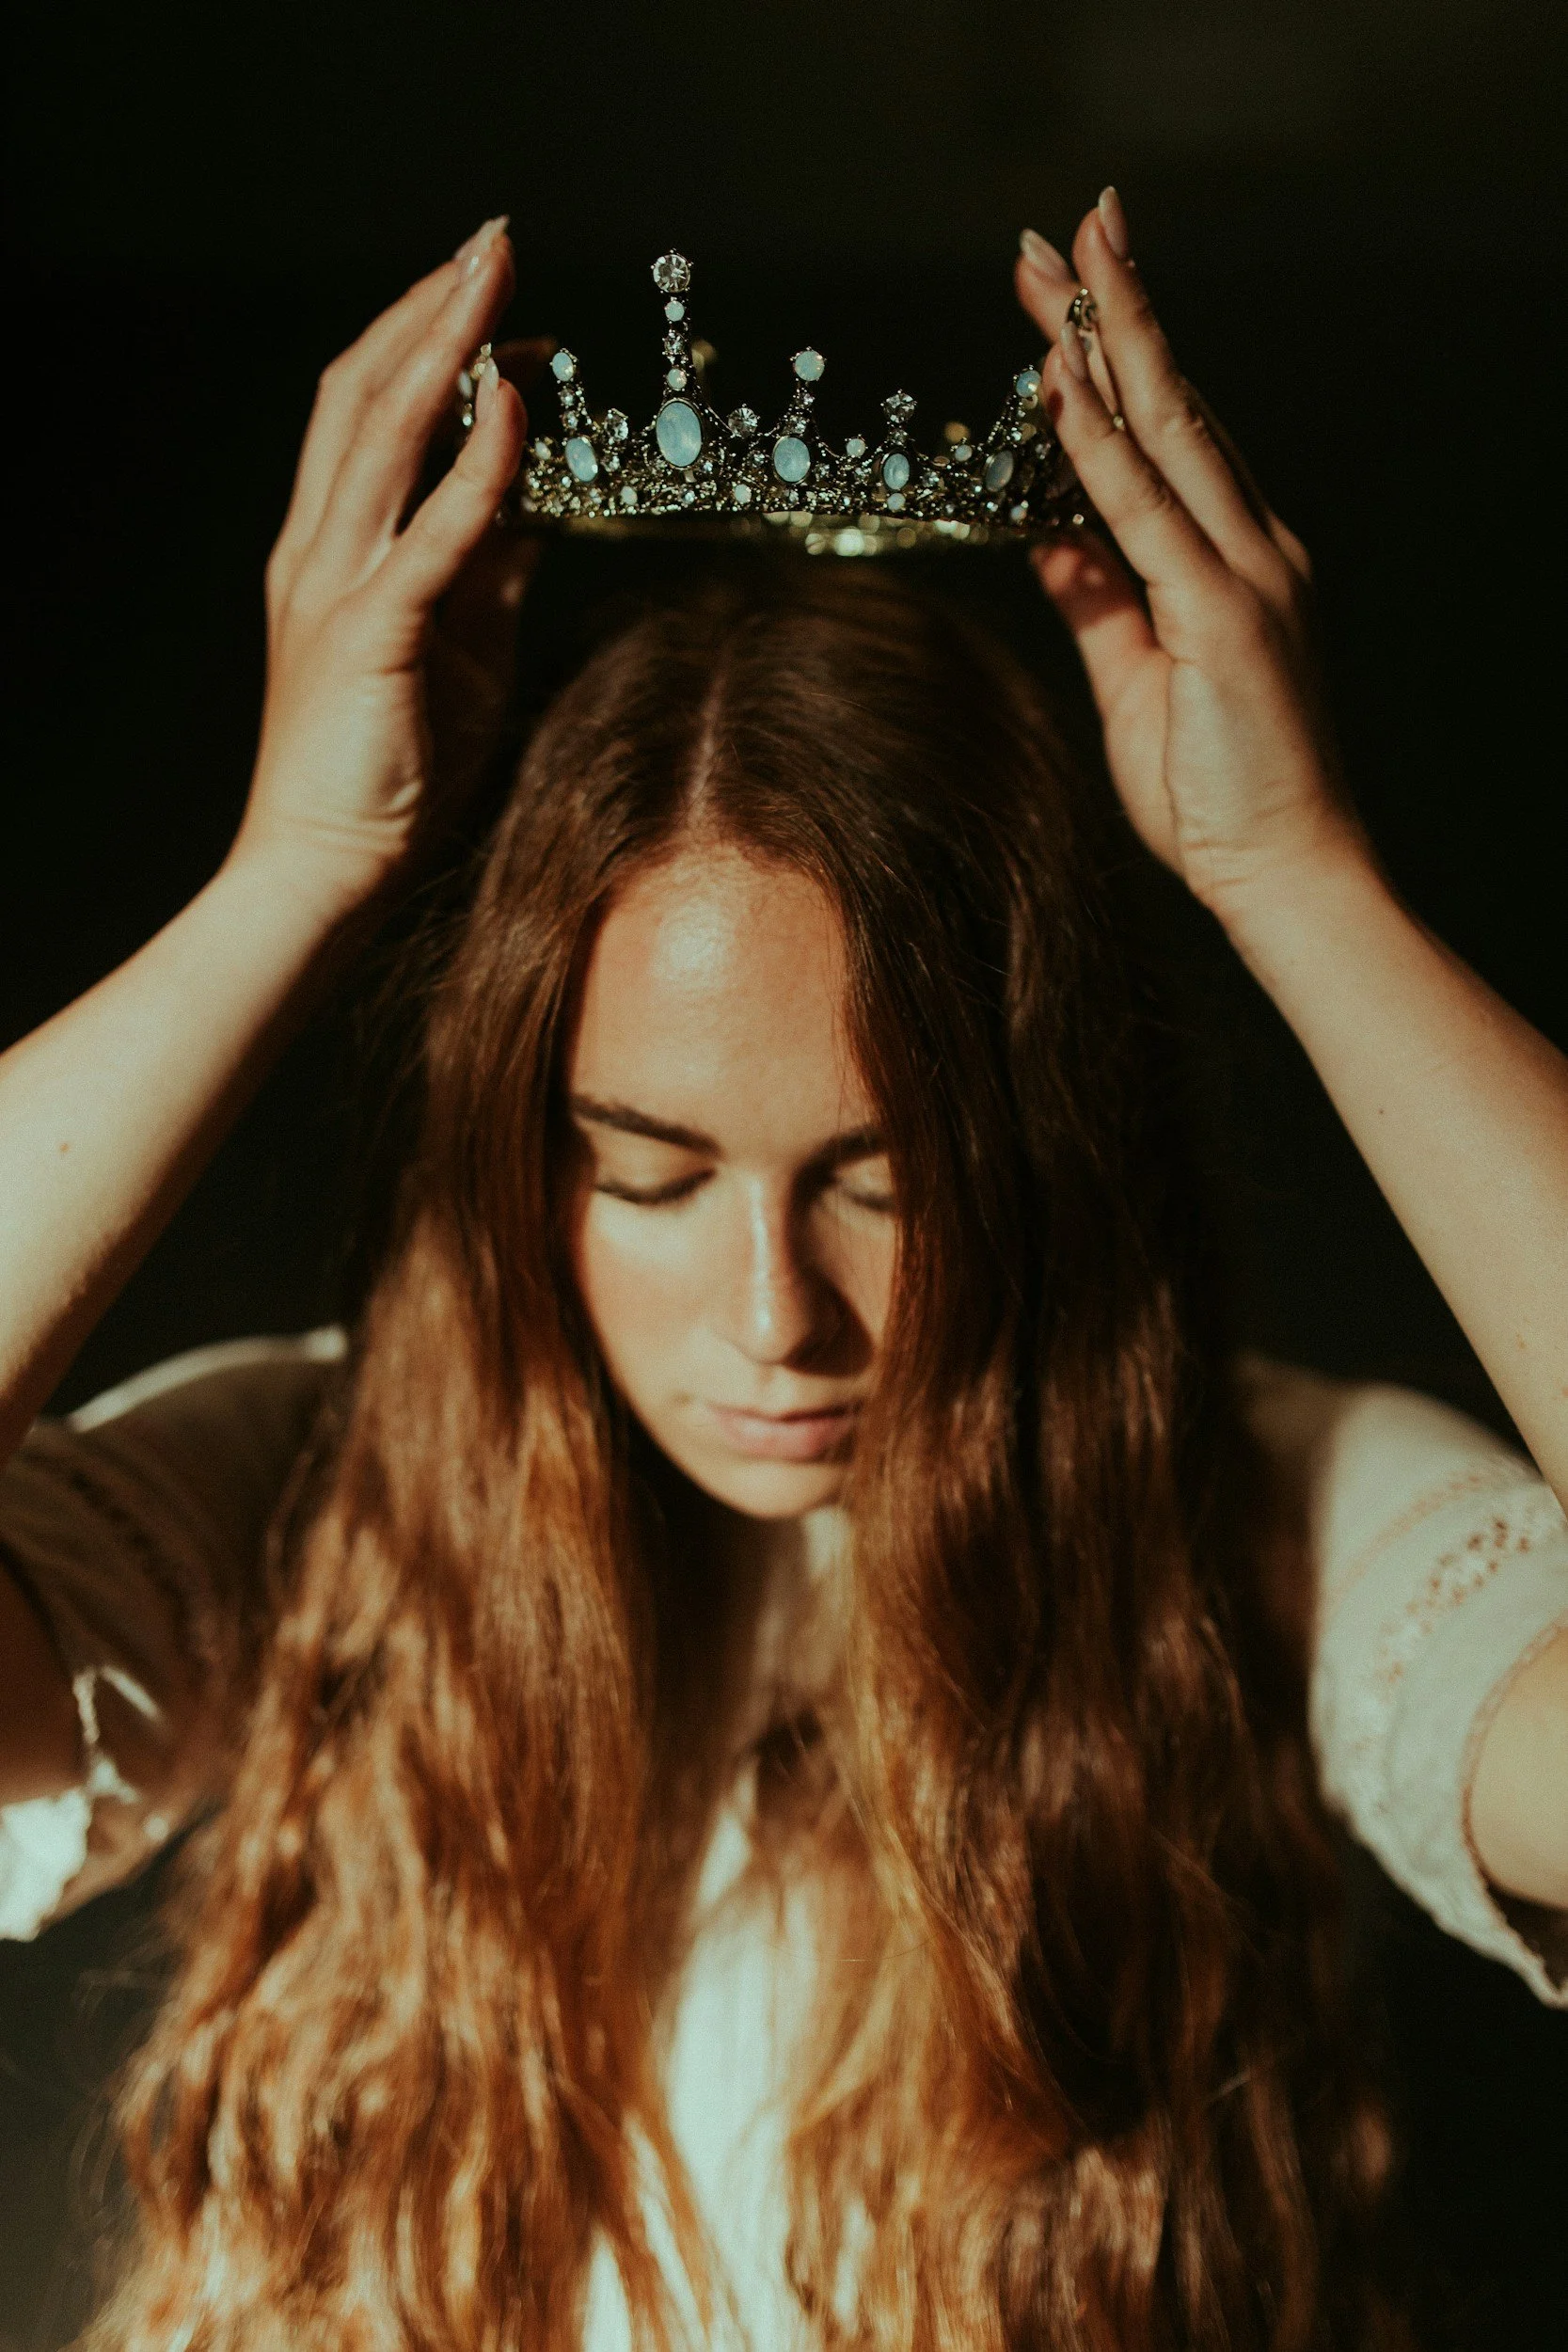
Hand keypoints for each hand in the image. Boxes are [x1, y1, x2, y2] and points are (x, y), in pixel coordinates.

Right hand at [231, 217, 536, 923]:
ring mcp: (336, 588)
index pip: (368, 414)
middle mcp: (319, 552)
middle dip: (429, 309)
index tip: (490, 297)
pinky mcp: (371, 635)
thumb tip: (533, 516)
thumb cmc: (386, 775)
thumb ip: (485, 578)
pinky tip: (510, 407)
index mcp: (332, 554)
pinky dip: (472, 465)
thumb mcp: (458, 655)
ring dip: (445, 348)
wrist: (321, 868)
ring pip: (383, 436)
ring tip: (497, 278)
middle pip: (362, 392)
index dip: (424, 342)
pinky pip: (428, 533)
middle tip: (491, 245)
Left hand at [1015, 192, 1367, 919]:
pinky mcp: (1228, 614)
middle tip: (1068, 230)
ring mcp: (1247, 574)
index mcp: (1233, 562)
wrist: (1286, 870)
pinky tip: (1063, 390)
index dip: (1118, 360)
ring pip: (1167, 432)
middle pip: (1173, 405)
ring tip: (1063, 266)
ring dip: (1109, 343)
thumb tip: (1050, 542)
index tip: (1067, 300)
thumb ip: (1097, 605)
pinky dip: (1102, 449)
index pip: (1169, 436)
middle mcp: (1253, 547)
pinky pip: (1148, 516)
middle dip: (1116, 312)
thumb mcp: (1134, 684)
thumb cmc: (1218, 794)